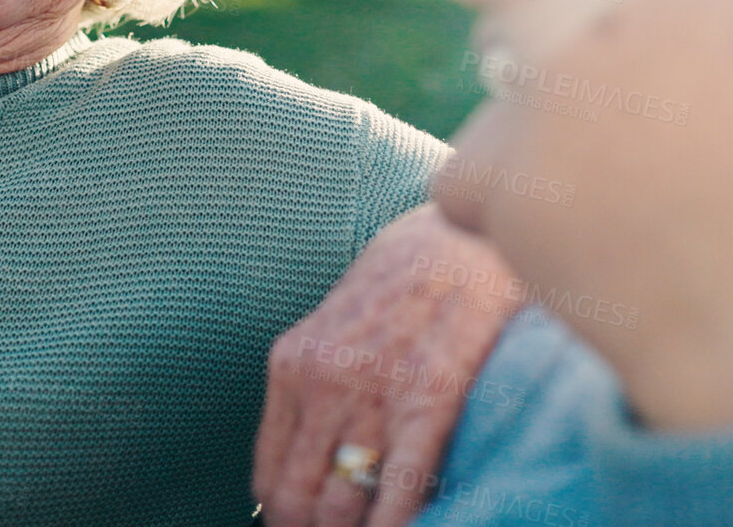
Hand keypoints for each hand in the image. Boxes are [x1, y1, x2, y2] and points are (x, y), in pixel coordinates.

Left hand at [252, 203, 521, 526]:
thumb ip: (312, 390)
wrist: (462, 235)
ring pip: (342, 507)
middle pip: (299, 501)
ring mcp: (374, 392)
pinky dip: (394, 524)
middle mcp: (323, 382)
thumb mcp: (332, 329)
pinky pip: (400, 489)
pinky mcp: (428, 398)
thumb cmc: (401, 286)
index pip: (270, 479)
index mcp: (293, 366)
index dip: (286, 522)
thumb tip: (302, 469)